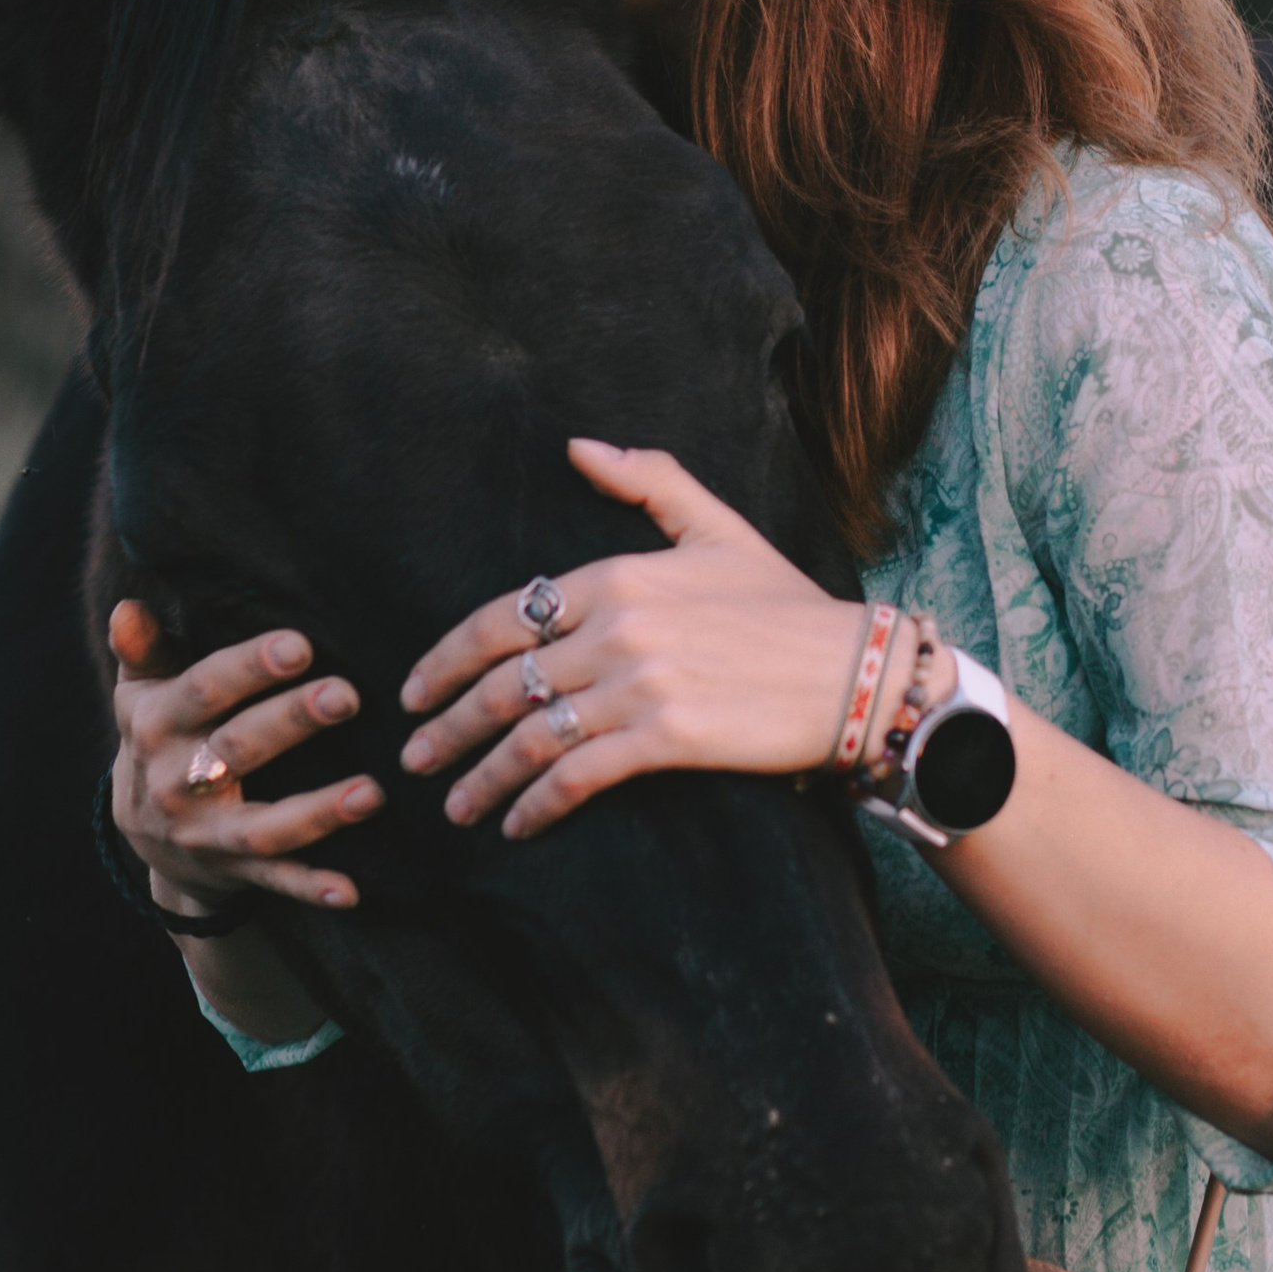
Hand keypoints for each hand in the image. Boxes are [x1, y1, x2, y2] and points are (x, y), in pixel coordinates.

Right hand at [110, 605, 379, 914]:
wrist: (143, 831)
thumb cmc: (160, 734)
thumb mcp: (142, 691)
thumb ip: (143, 649)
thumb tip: (129, 607)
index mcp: (157, 725)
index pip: (203, 690)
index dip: (249, 668)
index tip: (300, 645)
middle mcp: (177, 781)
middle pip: (238, 749)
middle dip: (292, 722)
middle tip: (348, 695)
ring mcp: (205, 833)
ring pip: (261, 827)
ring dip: (316, 812)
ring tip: (372, 792)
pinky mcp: (233, 872)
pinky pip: (274, 881)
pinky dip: (311, 887)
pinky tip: (352, 890)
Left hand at [398, 440, 865, 841]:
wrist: (858, 673)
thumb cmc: (788, 605)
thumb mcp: (717, 528)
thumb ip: (649, 480)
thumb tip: (578, 446)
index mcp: (619, 574)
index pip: (503, 617)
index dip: (446, 659)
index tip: (415, 691)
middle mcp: (619, 626)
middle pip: (504, 681)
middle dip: (446, 726)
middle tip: (414, 757)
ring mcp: (641, 683)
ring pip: (531, 735)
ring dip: (481, 776)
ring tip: (452, 805)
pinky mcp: (668, 736)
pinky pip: (577, 775)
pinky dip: (536, 804)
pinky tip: (515, 825)